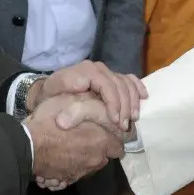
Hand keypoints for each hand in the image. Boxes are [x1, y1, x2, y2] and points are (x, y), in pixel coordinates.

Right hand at [24, 94, 123, 186]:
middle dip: (101, 148)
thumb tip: (101, 102)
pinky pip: (78, 172)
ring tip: (74, 145)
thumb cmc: (50, 122)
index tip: (105, 131)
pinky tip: (64, 155)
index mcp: (101, 140)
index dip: (113, 137)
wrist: (28, 147)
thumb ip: (90, 104)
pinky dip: (75, 165)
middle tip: (89, 136)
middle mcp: (96, 159)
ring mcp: (82, 172)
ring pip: (93, 164)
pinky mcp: (69, 179)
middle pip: (106, 156)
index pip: (119, 144)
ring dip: (88, 156)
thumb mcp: (71, 102)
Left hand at [26, 61, 146, 130]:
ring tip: (133, 119)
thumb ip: (65, 104)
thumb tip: (74, 116)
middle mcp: (96, 68)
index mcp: (83, 71)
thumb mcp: (52, 100)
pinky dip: (137, 87)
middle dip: (124, 106)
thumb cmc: (51, 98)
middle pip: (118, 84)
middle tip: (125, 126)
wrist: (50, 91)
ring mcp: (105, 70)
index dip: (114, 102)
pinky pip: (128, 78)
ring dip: (132, 101)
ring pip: (126, 82)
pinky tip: (144, 98)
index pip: (106, 84)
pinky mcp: (110, 75)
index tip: (116, 121)